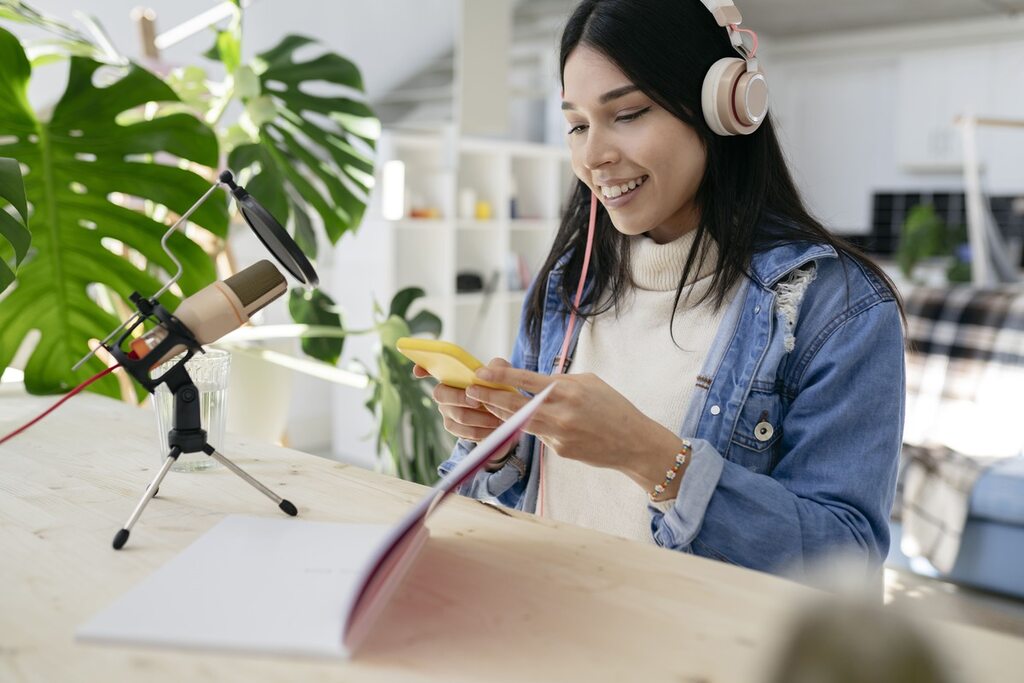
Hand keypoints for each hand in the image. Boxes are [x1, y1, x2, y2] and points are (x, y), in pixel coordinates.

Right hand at [413, 358, 515, 464]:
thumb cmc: (498, 388)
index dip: (422, 368)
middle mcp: (444, 393)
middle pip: (441, 395)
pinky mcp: (455, 429)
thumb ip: (497, 367)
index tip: (418, 371)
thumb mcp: (502, 374)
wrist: (504, 413)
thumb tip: (481, 371)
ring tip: (497, 416)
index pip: (430, 369)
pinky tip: (494, 427)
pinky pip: (466, 432)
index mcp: (451, 376)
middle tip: (479, 401)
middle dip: (460, 398)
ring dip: (480, 417)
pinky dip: (483, 430)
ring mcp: (447, 412)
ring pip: (459, 416)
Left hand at [466, 366, 683, 492]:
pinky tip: (526, 421)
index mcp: (569, 391)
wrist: (633, 442)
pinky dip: (531, 427)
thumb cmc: (612, 407)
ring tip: (485, 404)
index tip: (481, 372)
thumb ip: (559, 382)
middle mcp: (561, 413)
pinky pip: (538, 436)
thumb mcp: (589, 383)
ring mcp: (558, 435)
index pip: (527, 381)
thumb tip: (533, 382)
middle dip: (489, 397)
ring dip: (501, 413)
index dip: (501, 376)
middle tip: (470, 390)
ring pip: (520, 423)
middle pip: (515, 405)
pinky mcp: (559, 450)